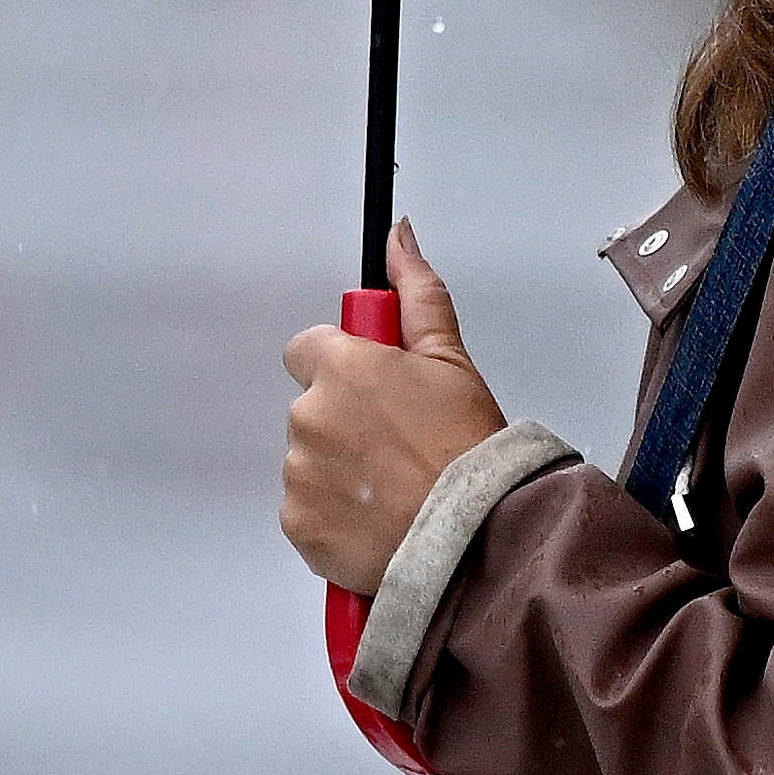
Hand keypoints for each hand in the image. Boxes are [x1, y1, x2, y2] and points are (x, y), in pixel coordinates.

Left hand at [278, 224, 504, 595]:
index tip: (377, 393)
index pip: (308, 350)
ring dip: (340, 473)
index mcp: (342, 369)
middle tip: (398, 449)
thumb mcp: (451, 361)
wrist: (475, 538)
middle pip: (312, 409)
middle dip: (345, 424)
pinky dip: (333, 517)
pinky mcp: (298, 525)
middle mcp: (309, 417)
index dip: (343, 369)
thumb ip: (417, 293)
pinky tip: (377, 521)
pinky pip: (307, 512)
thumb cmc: (468, 449)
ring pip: (309, 462)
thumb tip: (398, 236)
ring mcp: (300, 474)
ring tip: (393, 491)